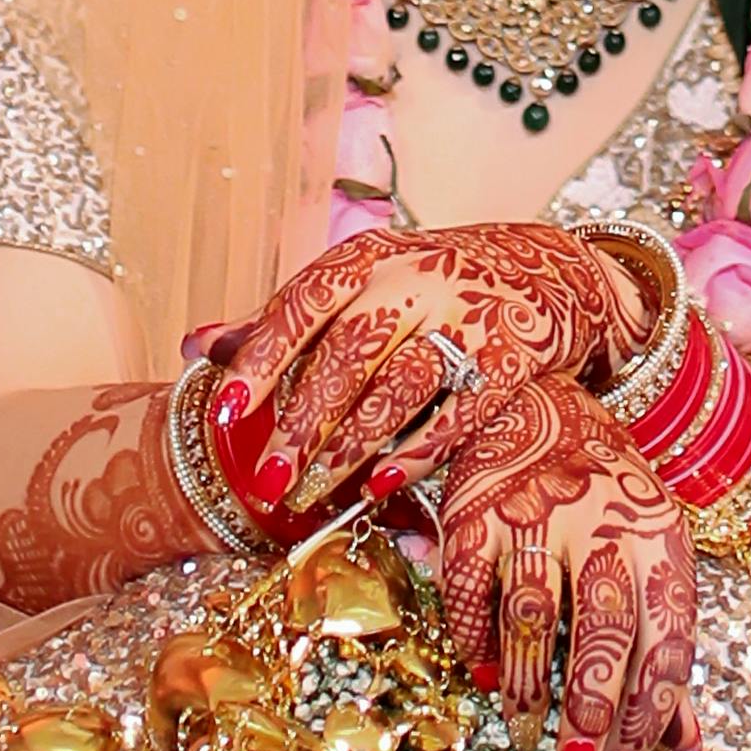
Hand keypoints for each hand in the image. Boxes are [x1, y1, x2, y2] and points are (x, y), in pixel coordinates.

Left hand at [216, 223, 653, 512]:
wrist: (555, 271)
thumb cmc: (438, 284)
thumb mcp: (367, 280)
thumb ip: (288, 316)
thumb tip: (195, 343)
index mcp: (372, 257)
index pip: (304, 303)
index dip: (261, 357)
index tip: (223, 411)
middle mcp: (418, 278)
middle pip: (349, 351)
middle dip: (302, 422)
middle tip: (266, 481)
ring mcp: (468, 315)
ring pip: (399, 385)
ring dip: (351, 446)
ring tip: (313, 494)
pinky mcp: (513, 355)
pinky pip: (459, 411)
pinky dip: (417, 451)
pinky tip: (382, 486)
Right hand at [436, 372, 699, 750]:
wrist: (540, 396)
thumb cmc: (605, 492)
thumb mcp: (649, 551)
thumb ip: (664, 651)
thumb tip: (687, 748)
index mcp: (659, 534)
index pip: (666, 635)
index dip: (649, 710)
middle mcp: (603, 522)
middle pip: (604, 628)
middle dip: (592, 708)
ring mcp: (537, 514)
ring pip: (536, 615)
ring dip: (532, 685)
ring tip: (529, 732)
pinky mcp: (478, 513)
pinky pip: (472, 592)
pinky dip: (477, 642)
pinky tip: (488, 677)